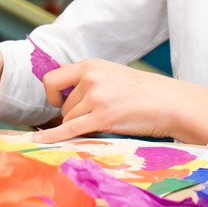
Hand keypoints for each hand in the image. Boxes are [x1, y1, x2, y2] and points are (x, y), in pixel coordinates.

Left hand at [33, 59, 207, 144]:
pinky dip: (52, 136)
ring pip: (69, 120)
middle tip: (94, 117)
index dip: (53, 94)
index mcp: (90, 65)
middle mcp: (90, 77)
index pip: (52, 79)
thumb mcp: (111, 75)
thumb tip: (60, 91)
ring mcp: (96, 96)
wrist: (169, 102)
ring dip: (82, 126)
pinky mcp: (103, 117)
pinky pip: (70, 129)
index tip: (61, 103)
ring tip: (108, 120)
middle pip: (62, 106)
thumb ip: (87, 80)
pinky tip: (38, 141)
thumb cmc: (141, 93)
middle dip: (73, 116)